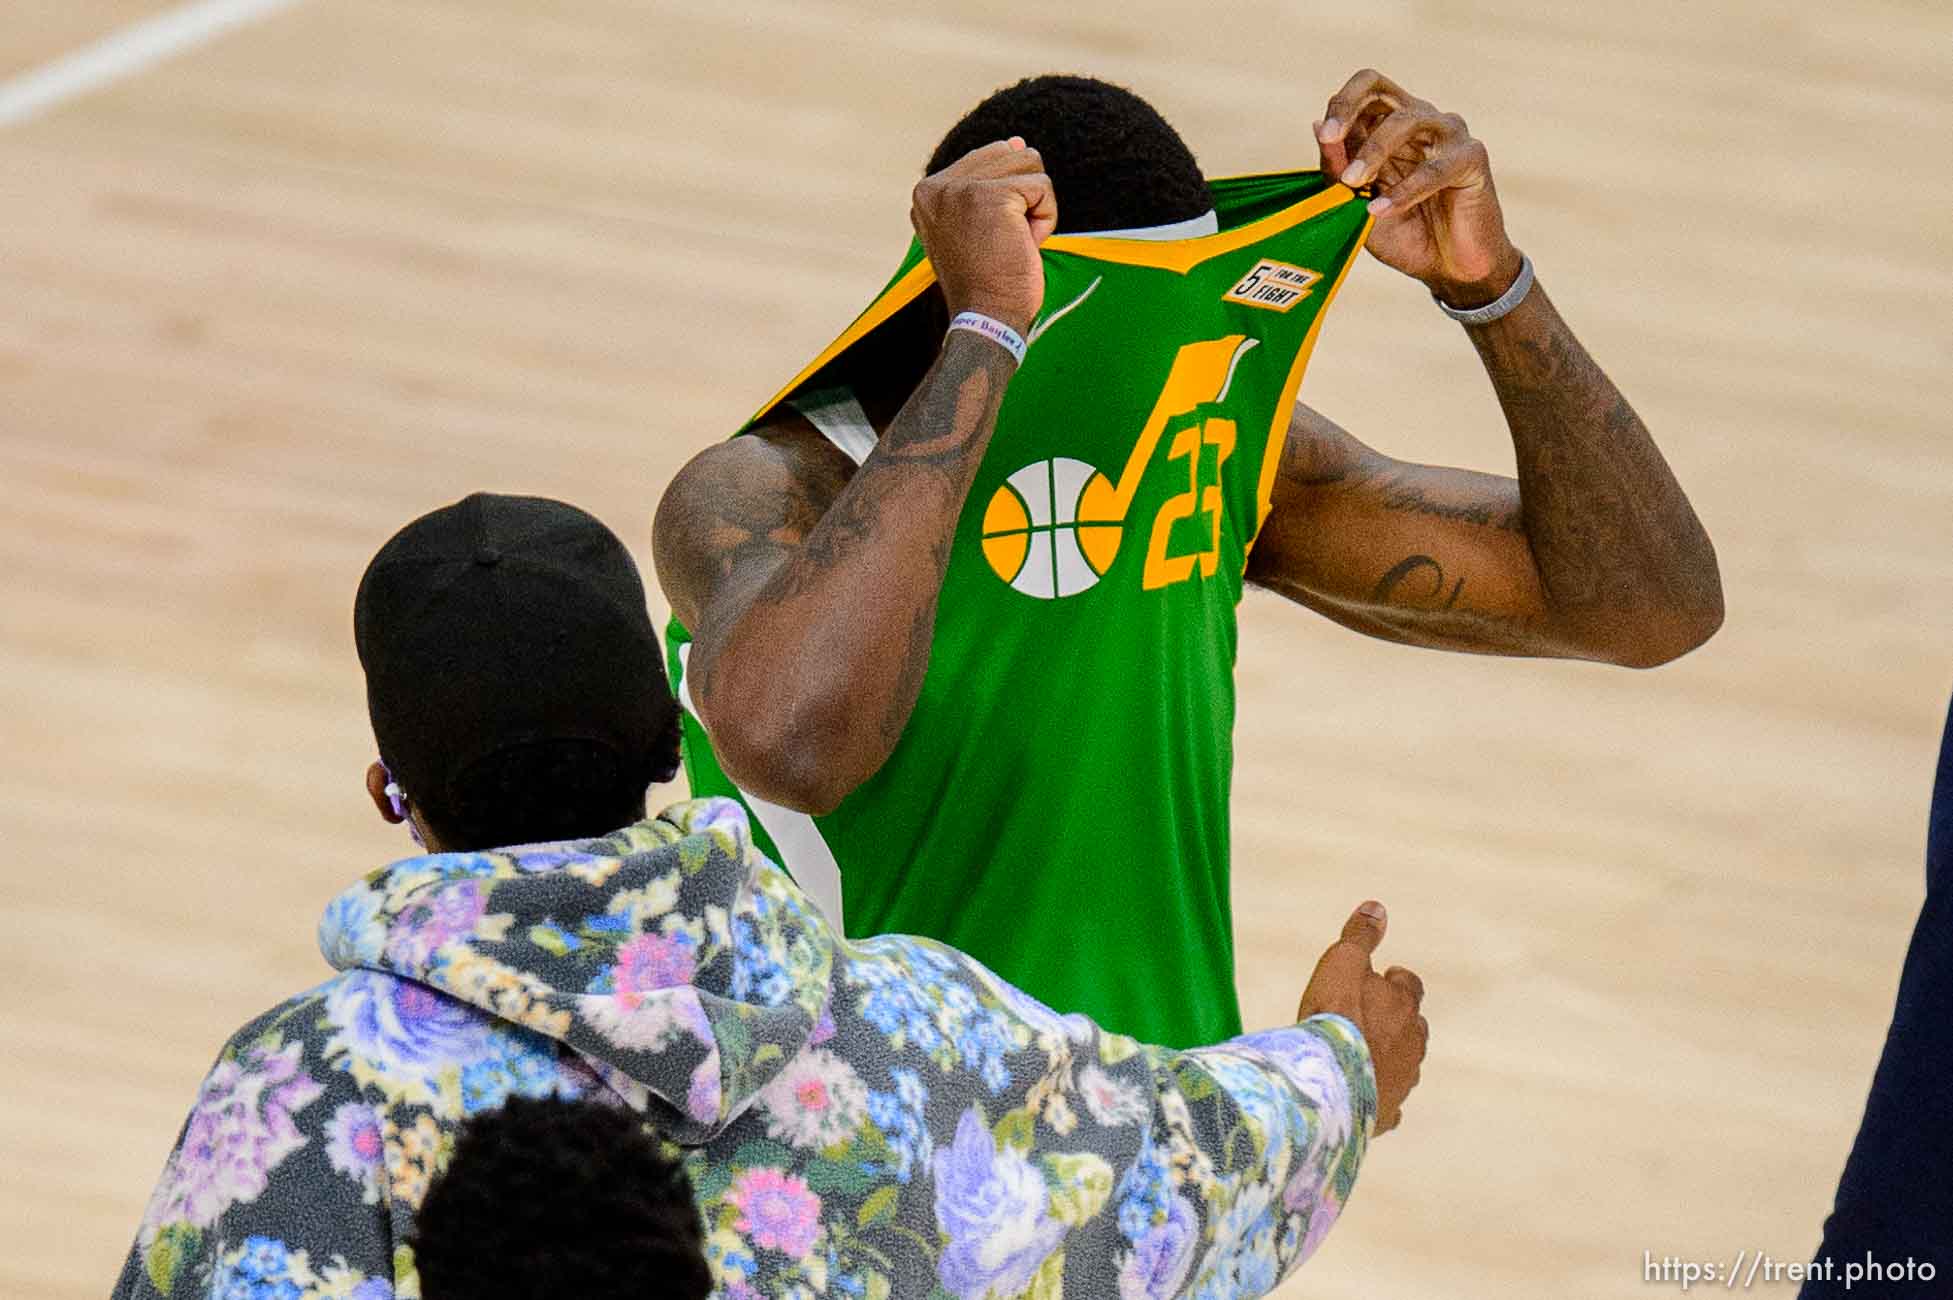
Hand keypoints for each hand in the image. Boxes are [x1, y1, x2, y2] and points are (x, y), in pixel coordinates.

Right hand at [910, 138, 1055, 337]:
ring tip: (1013, 241)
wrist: (987, 319)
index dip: (1007, 195)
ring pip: (1029, 163)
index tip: (989, 236)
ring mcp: (961, 190)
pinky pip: (1043, 187)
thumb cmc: (986, 280)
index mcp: (927, 193)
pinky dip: (1045, 219)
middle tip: (1002, 240)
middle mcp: (936, 187)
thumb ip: (987, 182)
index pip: (987, 156)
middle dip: (1022, 198)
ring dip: (1034, 206)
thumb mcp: (976, 225)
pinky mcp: (992, 196)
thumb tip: (1017, 141)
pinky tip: (1024, 245)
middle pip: (1011, 154)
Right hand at [1296, 900, 1428, 1134]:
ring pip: (1405, 1065)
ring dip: (1389, 1058)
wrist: (1328, 1080)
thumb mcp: (1342, 962)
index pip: (1411, 985)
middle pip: (1413, 1027)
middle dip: (1395, 1020)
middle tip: (1367, 1016)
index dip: (1395, 981)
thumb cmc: (1334, 1016)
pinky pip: (1391, 1105)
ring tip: (1361, 1055)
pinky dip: (1381, 1098)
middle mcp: (1413, 1044)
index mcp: (1405, 1005)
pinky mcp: (1387, 1113)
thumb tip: (1377, 907)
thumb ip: (1360, 936)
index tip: (1382, 977)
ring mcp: (1403, 1080)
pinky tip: (1365, 1097)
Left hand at [1315, 70, 1522, 307]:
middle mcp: (1419, 119)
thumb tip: (1316, 126)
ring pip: (1405, 120)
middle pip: (1378, 86)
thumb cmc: (1405, 234)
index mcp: (1388, 125)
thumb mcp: (1359, 206)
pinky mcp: (1472, 157)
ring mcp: (1448, 134)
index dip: (1340, 105)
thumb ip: (1338, 170)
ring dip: (1373, 152)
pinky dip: (1404, 190)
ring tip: (1354, 183)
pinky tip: (1382, 210)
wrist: (1451, 269)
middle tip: (1331, 140)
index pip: (1362, 91)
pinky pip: (1434, 167)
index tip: (1325, 137)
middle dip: (1348, 108)